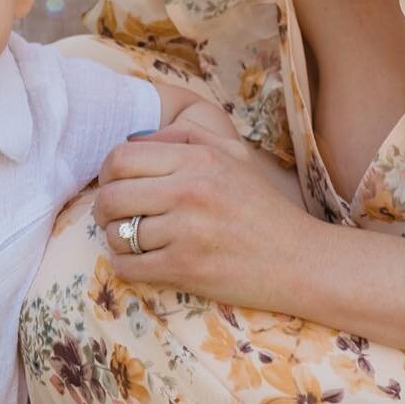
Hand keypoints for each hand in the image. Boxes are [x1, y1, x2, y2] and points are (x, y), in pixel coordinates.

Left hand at [94, 123, 309, 305]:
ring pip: (116, 235)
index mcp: (198, 159)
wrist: (299, 260)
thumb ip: (187, 135)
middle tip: (118, 216)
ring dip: (118, 240)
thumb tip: (136, 137)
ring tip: (137, 240)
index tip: (117, 185)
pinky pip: (127, 267)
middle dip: (105, 209)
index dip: (108, 173)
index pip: (120, 158)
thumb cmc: (264, 207)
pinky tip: (144, 262)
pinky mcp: (185, 268)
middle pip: (111, 196)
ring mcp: (186, 231)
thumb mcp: (235, 155)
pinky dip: (127, 267)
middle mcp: (189, 191)